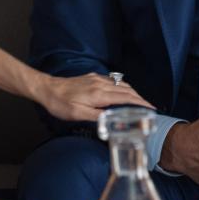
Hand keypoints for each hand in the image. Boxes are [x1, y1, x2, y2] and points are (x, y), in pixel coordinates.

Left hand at [36, 72, 154, 121]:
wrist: (47, 88)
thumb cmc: (60, 103)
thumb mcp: (77, 114)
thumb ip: (97, 117)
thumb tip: (114, 122)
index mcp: (99, 94)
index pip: (126, 98)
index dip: (140, 103)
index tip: (151, 109)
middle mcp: (101, 84)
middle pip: (127, 90)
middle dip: (140, 98)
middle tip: (149, 107)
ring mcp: (97, 79)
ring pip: (121, 84)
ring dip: (132, 92)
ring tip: (139, 101)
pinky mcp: (92, 77)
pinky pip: (113, 81)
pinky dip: (122, 87)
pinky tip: (122, 92)